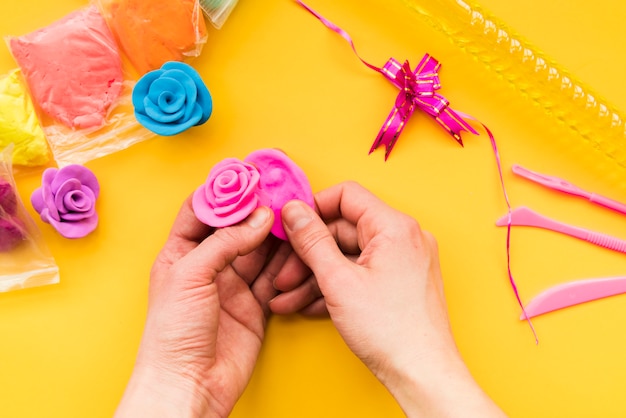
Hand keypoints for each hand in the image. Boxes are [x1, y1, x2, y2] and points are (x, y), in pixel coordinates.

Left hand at [115, 196, 278, 417]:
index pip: (202, 212)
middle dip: (255, 211)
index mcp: (180, 254)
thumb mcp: (191, 274)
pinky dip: (284, 262)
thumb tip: (259, 216)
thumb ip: (226, 241)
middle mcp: (207, 267)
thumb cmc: (173, 333)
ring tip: (292, 216)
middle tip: (279, 193)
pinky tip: (294, 247)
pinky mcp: (253, 305)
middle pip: (235, 228)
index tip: (249, 177)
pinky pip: (272, 276)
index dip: (224, 193)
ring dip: (273, 235)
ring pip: (258, 250)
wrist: (189, 383)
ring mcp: (231, 286)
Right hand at [272, 181, 505, 416]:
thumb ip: (311, 240)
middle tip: (283, 276)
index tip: (289, 227)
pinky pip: (363, 273)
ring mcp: (405, 261)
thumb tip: (293, 210)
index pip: (346, 196)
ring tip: (289, 298)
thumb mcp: (338, 280)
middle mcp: (404, 238)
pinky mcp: (402, 281)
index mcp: (394, 227)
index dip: (313, 208)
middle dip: (308, 254)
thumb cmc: (389, 331)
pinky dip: (337, 285)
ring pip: (350, 256)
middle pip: (344, 230)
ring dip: (316, 275)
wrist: (422, 374)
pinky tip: (311, 305)